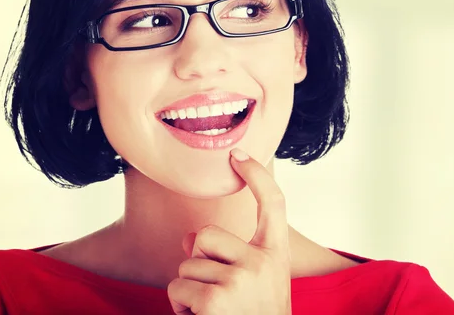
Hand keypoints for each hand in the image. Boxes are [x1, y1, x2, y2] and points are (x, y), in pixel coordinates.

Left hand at [167, 148, 291, 314]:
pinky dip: (180, 308)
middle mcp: (262, 262)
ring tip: (211, 312)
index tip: (239, 155)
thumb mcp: (259, 284)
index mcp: (275, 255)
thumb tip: (189, 239)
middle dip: (196, 259)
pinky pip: (178, 288)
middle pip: (205, 236)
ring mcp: (240, 280)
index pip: (274, 204)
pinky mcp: (216, 299)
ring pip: (187, 266)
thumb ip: (235, 257)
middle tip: (214, 289)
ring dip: (188, 290)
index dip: (257, 176)